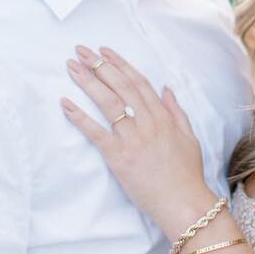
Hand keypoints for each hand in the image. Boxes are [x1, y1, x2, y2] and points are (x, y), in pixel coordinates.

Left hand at [61, 46, 210, 234]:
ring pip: (107, 103)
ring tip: (71, 67)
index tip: (104, 50)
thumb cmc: (187, 175)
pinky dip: (79, 117)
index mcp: (163, 117)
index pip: (138, 82)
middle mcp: (147, 123)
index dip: (120, 64)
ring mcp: (132, 139)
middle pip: (120, 86)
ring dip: (87, 82)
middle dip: (99, 65)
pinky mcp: (119, 158)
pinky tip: (65, 104)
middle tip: (81, 51)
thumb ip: (176, 112)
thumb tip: (166, 89)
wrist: (184, 203)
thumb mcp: (189, 137)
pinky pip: (95, 133)